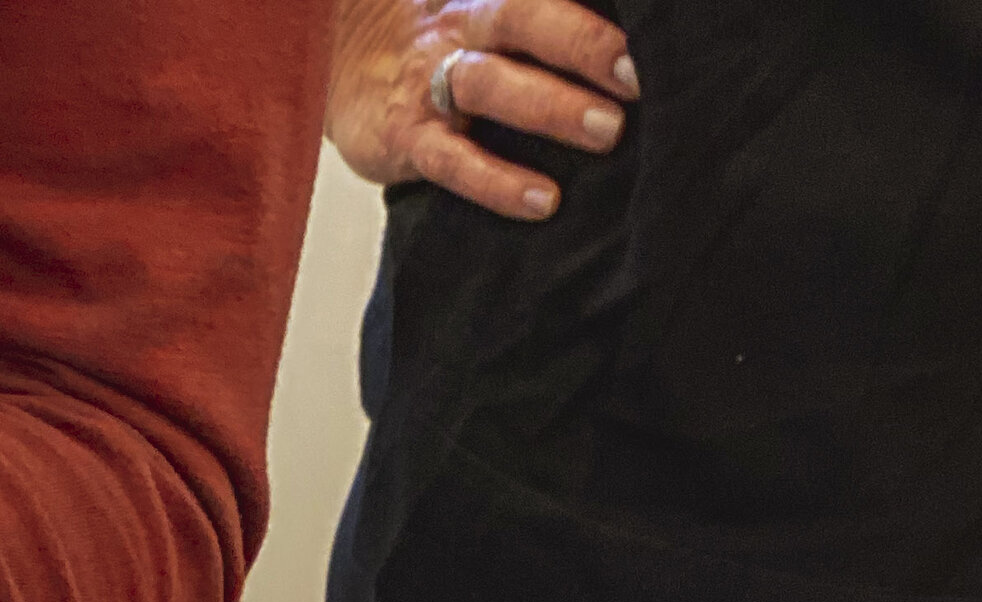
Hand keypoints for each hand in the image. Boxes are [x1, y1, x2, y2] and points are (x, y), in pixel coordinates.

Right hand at [328, 0, 637, 221]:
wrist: (329, 61)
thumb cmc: (435, 39)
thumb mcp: (478, 10)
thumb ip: (535, 18)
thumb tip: (622, 36)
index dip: (594, 8)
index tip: (651, 22)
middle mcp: (460, 25)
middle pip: (525, 19)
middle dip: (585, 45)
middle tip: (640, 76)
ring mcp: (428, 82)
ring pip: (492, 85)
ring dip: (553, 107)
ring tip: (610, 131)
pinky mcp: (402, 137)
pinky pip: (452, 161)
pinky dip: (497, 182)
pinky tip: (543, 201)